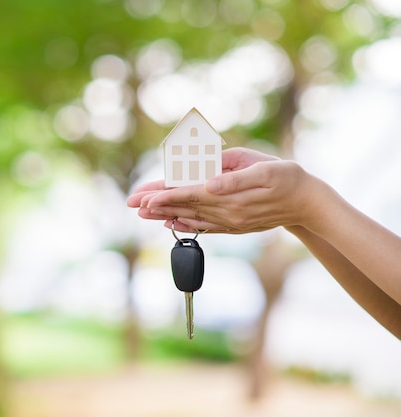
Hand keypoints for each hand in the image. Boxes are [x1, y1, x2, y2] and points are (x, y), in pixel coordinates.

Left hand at [127, 147, 319, 233]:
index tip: (145, 198)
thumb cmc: (286, 177)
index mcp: (232, 197)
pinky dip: (186, 225)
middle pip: (185, 208)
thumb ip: (233, 178)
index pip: (191, 195)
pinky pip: (205, 227)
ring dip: (165, 215)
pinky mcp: (234, 226)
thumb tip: (208, 183)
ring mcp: (230, 222)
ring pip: (191, 219)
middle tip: (132, 205)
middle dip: (156, 206)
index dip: (166, 196)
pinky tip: (171, 224)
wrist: (307, 202)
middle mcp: (228, 214)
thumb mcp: (263, 169)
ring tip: (143, 215)